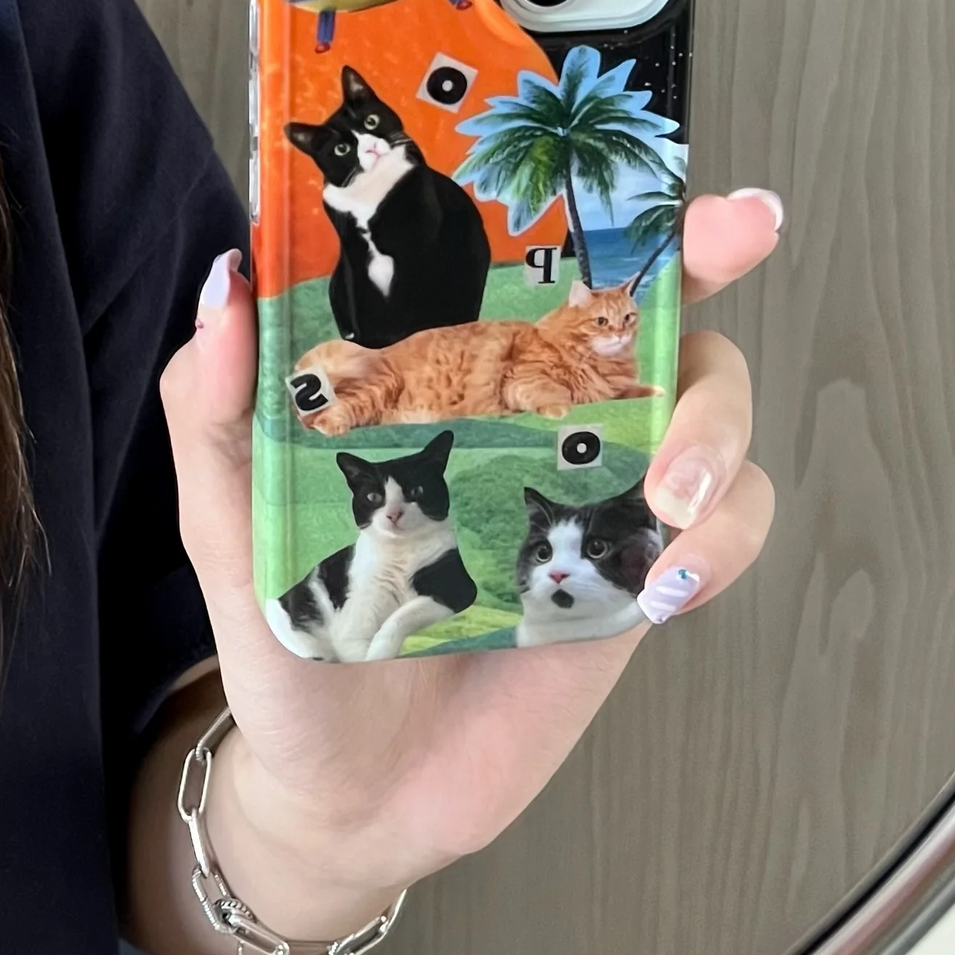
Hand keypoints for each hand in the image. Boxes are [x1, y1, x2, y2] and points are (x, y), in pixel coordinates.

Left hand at [154, 190, 780, 949]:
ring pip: (714, 412)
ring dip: (717, 427)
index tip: (647, 162)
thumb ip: (220, 407)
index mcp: (450, 380)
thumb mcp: (230, 517)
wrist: (350, 793)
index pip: (525, 269)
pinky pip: (723, 532)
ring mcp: (596, 493)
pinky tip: (666, 579)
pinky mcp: (633, 575)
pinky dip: (724, 540)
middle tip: (734, 240)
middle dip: (706, 264)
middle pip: (651, 314)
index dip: (585, 206)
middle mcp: (537, 419)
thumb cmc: (290, 643)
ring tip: (664, 493)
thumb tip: (228, 279)